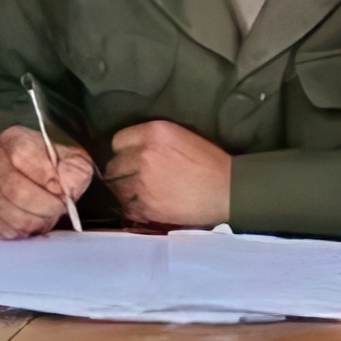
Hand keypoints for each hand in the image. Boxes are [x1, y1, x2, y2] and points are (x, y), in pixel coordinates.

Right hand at [0, 124, 95, 238]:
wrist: (31, 179)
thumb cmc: (53, 169)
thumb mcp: (73, 160)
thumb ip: (74, 169)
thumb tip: (66, 187)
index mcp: (14, 140)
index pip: (22, 157)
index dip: (47, 180)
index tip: (63, 192)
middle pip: (15, 192)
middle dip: (45, 207)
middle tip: (58, 210)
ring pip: (9, 215)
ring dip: (34, 223)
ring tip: (45, 218)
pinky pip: (0, 230)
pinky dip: (20, 233)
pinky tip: (30, 225)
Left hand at [103, 120, 231, 228]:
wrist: (227, 190)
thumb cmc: (209, 162)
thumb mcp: (180, 135)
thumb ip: (152, 138)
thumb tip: (133, 146)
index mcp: (154, 133)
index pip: (118, 140)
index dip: (124, 150)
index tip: (130, 158)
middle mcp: (144, 155)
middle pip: (113, 165)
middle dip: (122, 171)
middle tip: (134, 177)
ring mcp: (142, 182)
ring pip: (116, 187)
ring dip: (124, 190)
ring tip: (138, 193)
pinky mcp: (146, 206)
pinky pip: (125, 206)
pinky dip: (131, 207)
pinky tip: (143, 205)